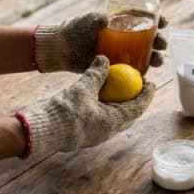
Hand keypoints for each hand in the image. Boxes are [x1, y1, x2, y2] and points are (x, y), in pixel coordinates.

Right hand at [17, 56, 155, 154]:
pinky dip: (104, 106)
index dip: (146, 95)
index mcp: (112, 123)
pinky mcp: (84, 133)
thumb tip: (105, 59)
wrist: (42, 130)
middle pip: (128, 115)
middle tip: (137, 84)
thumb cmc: (64, 111)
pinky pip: (101, 118)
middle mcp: (106, 131)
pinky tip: (99, 96)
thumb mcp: (82, 88)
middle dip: (134, 100)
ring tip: (119, 88)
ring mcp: (95, 134)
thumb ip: (96, 74)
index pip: (137, 108)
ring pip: (114, 118)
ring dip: (119, 104)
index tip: (151, 83)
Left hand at [34, 13, 169, 71]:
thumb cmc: (75, 30)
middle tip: (162, 45)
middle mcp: (126, 37)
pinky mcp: (117, 67)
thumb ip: (95, 19)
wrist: (62, 49)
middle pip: (150, 38)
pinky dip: (142, 73)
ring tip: (158, 61)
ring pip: (145, 55)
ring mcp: (122, 53)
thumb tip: (105, 19)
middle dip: (160, 41)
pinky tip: (147, 75)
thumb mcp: (86, 21)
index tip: (164, 22)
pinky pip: (133, 70)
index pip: (145, 18)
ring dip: (155, 58)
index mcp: (122, 22)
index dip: (157, 19)